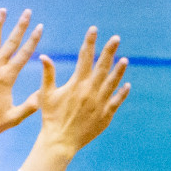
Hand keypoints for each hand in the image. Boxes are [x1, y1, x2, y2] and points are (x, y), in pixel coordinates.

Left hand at [0, 8, 42, 150]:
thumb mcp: (14, 118)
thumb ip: (30, 106)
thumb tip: (43, 95)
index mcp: (7, 78)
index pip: (24, 54)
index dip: (33, 40)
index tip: (40, 27)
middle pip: (10, 43)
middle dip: (20, 26)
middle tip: (27, 12)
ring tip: (3, 10)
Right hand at [22, 26, 130, 170]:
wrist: (60, 141)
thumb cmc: (51, 117)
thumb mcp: (47, 94)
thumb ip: (48, 74)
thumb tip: (44, 56)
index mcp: (76, 83)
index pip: (84, 57)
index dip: (89, 42)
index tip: (94, 30)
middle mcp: (90, 91)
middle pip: (102, 66)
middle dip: (109, 50)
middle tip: (116, 38)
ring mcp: (100, 103)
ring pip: (112, 82)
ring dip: (119, 70)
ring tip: (124, 59)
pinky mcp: (106, 115)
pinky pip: (117, 101)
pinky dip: (122, 93)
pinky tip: (127, 84)